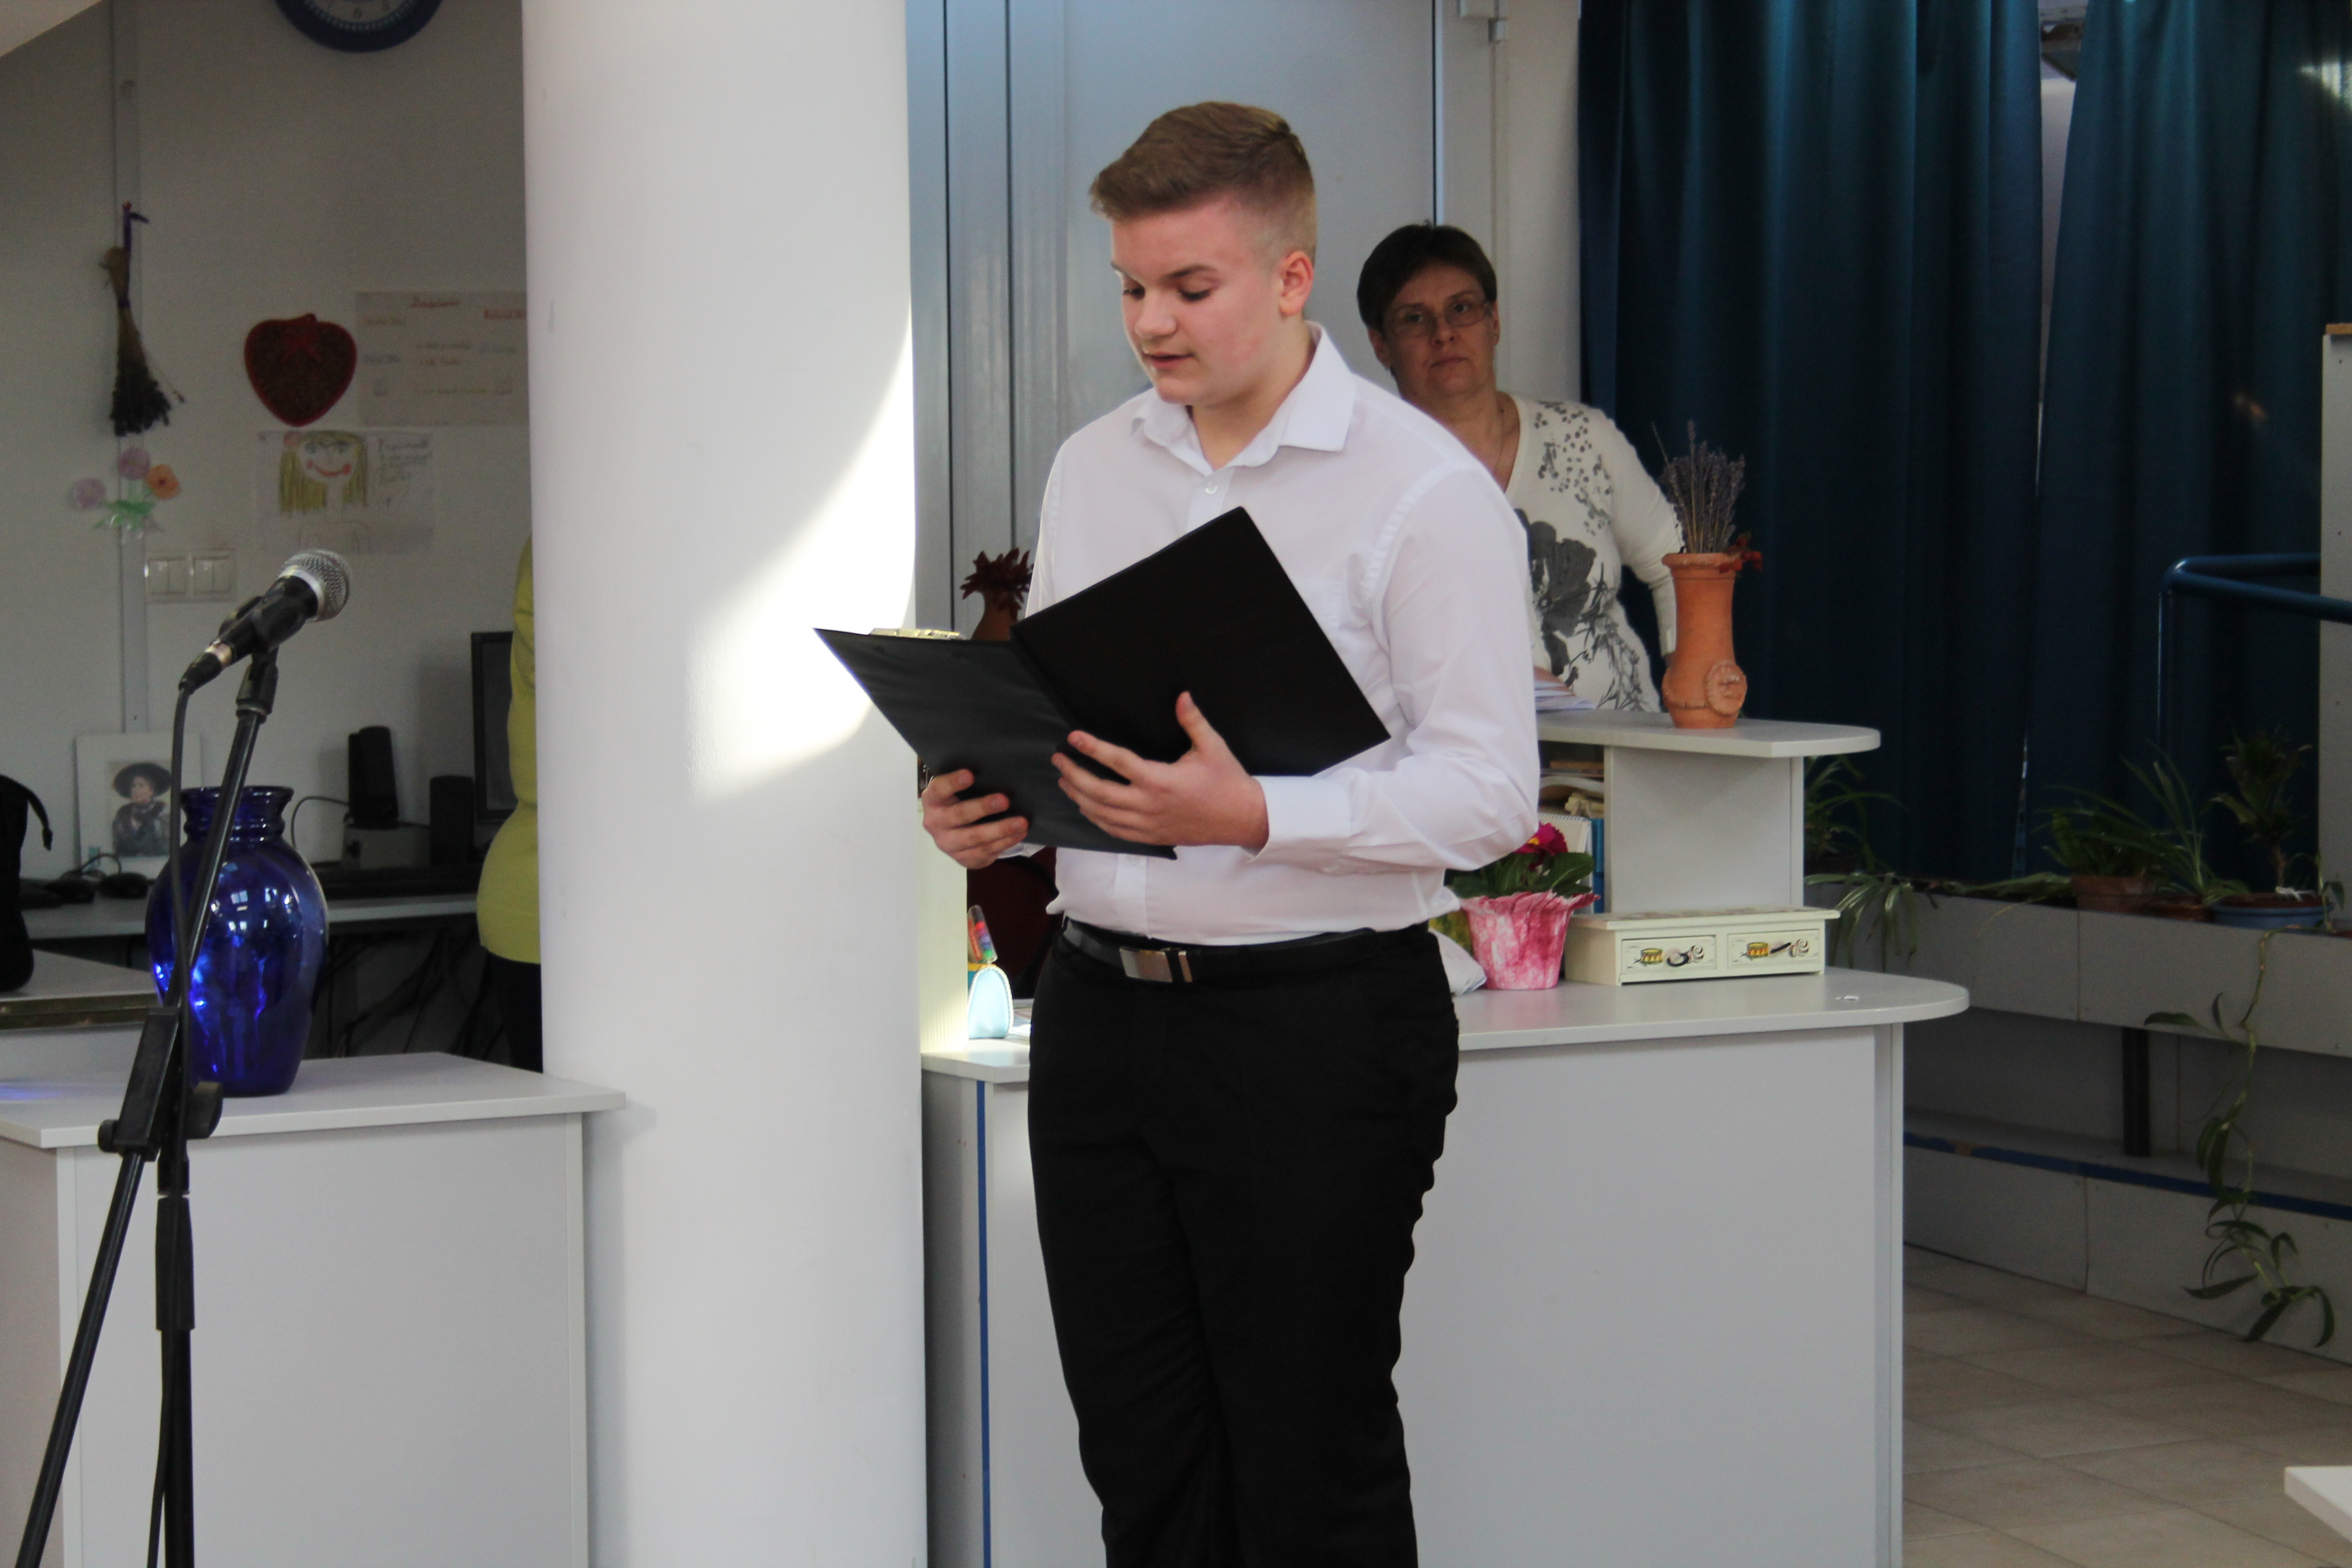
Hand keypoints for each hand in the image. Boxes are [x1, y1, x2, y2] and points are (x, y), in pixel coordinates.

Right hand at [921, 770, 1028, 868]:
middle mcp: (935, 823)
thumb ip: (970, 781)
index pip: (940, 789)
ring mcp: (948, 844)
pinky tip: (1019, 834)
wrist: (953, 830)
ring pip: (975, 838)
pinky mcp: (963, 858)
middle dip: (983, 808)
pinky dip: (1005, 842)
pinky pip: (985, 852)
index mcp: (932, 800)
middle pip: (959, 815)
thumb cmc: (961, 800)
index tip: (970, 775)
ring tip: (1022, 822)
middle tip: (1005, 800)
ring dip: (1000, 830)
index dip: (953, 782)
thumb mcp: (958, 789)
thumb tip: (998, 771)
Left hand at [1053, 692, 1268, 851]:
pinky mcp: (1152, 837)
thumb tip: (1182, 695)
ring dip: (1079, 797)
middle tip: (1058, 760)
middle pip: (1099, 792)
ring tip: (1065, 782)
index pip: (1117, 761)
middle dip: (1074, 775)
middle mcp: (1149, 805)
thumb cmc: (1228, 781)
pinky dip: (1096, 819)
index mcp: (1160, 780)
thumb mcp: (1213, 747)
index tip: (1073, 738)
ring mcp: (1148, 824)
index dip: (1092, 748)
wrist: (1243, 819)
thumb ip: (1193, 721)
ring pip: (1102, 814)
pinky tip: (1087, 808)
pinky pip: (1115, 831)